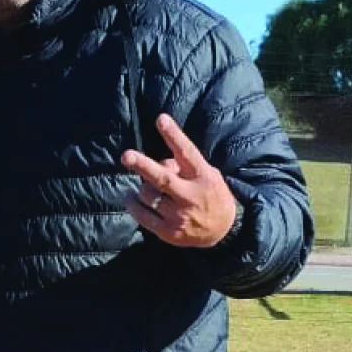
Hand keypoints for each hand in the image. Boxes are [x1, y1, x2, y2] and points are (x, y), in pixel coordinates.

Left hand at [121, 114, 236, 247]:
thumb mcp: (207, 175)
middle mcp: (191, 196)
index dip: (174, 135)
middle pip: (163, 179)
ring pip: (148, 195)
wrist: (225, 231)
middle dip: (143, 166)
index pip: (187, 153)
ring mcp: (179, 216)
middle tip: (126, 155)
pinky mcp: (169, 232)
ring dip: (140, 188)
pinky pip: (143, 216)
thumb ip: (184, 166)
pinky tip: (132, 199)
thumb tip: (159, 162)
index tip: (161, 119)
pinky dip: (133, 205)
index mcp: (203, 177)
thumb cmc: (210, 194)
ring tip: (143, 186)